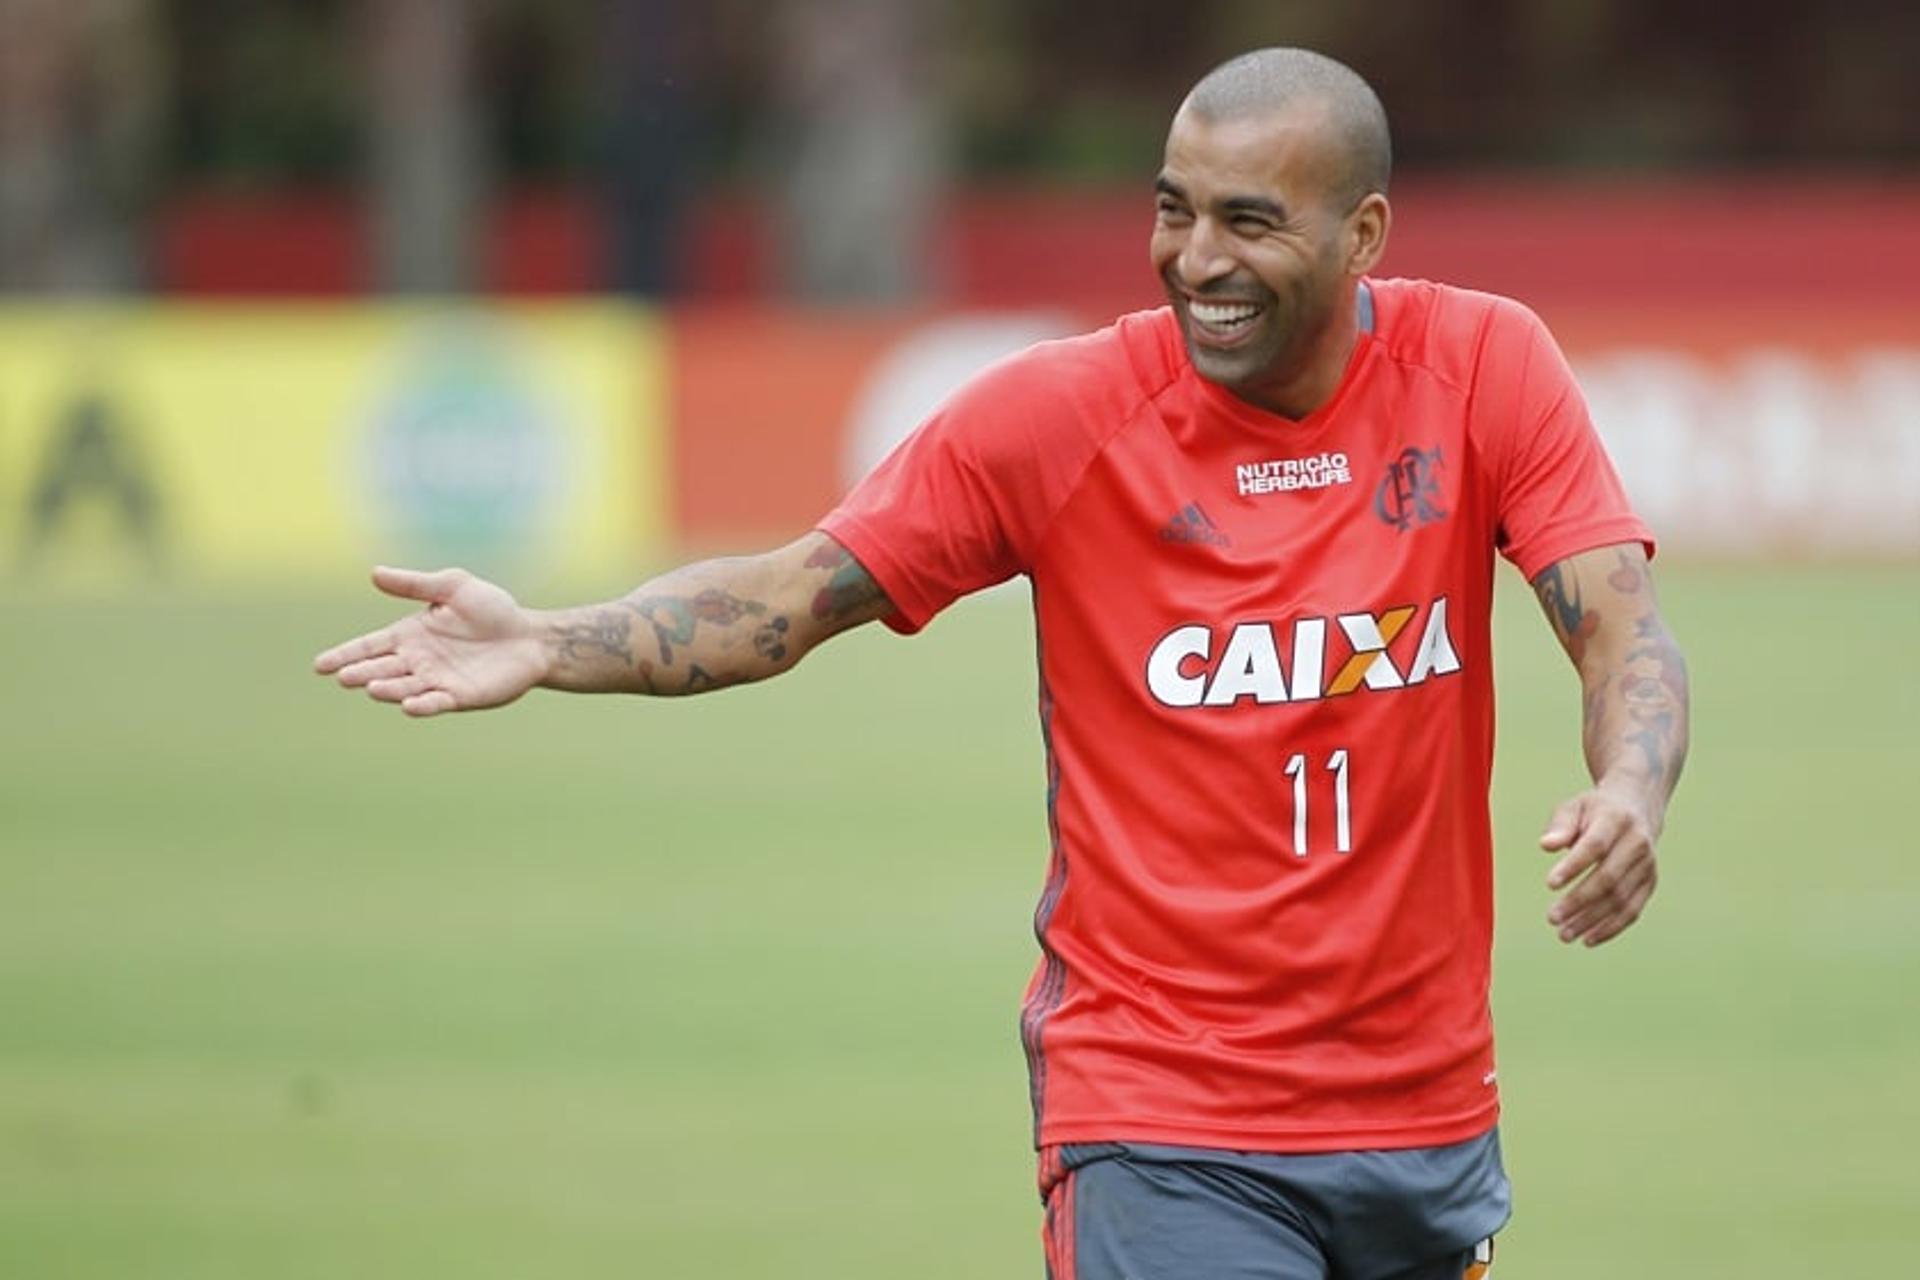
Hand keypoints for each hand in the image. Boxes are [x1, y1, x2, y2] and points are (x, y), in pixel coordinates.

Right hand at [313, 566, 547, 716]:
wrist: (530, 636)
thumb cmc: (493, 610)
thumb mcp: (453, 586)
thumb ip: (415, 584)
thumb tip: (374, 573)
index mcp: (409, 635)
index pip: (369, 646)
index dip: (345, 655)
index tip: (320, 665)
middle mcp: (417, 661)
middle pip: (381, 669)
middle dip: (362, 673)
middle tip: (345, 677)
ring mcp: (436, 681)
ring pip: (404, 687)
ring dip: (388, 689)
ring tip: (372, 687)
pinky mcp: (459, 697)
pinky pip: (435, 702)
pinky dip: (422, 705)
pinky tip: (409, 705)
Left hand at [1539, 787, 1659, 946]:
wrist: (1636, 808)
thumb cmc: (1594, 810)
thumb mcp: (1573, 807)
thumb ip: (1559, 826)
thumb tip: (1546, 845)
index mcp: (1616, 820)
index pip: (1595, 846)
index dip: (1573, 866)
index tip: (1549, 885)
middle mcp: (1638, 843)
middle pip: (1609, 878)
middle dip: (1579, 901)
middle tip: (1552, 918)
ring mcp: (1648, 865)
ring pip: (1621, 899)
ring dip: (1592, 920)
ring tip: (1564, 934)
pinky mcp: (1650, 883)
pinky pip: (1632, 910)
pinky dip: (1611, 928)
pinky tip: (1587, 939)